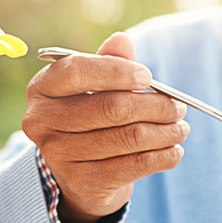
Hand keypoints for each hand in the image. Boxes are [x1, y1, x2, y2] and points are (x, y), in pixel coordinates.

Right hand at [22, 32, 187, 222]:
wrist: (79, 175)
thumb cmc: (89, 118)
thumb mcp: (94, 86)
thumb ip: (108, 62)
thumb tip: (121, 40)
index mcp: (41, 88)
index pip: (76, 71)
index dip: (115, 71)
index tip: (148, 77)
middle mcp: (41, 121)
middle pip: (110, 107)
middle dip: (154, 105)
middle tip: (178, 107)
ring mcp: (58, 155)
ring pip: (128, 137)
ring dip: (164, 132)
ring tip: (180, 128)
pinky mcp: (81, 182)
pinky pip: (134, 165)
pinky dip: (162, 156)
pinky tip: (174, 151)